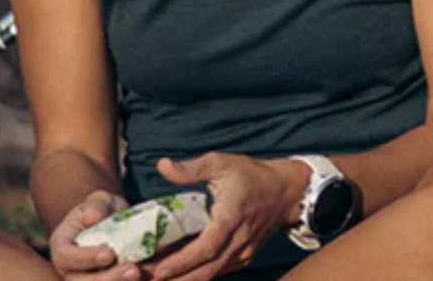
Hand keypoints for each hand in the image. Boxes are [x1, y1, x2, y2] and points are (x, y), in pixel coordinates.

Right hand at [46, 190, 136, 280]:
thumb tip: (93, 217)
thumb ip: (96, 206)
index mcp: (62, 246)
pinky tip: (149, 277)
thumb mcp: (99, 200)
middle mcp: (69, 269)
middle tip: (134, 271)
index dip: (85, 258)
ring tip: (141, 274)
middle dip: (108, 279)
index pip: (65, 257)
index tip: (109, 254)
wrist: (111, 223)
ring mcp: (84, 280)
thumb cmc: (101, 210)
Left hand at [142, 152, 305, 280]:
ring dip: (183, 280)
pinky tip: (176, 274)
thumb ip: (191, 168)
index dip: (182, 261)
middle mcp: (239, 240)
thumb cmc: (251, 175)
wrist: (286, 191)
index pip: (207, 246)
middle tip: (147, 279)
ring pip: (212, 274)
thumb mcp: (221, 163)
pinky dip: (197, 276)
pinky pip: (218, 271)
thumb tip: (162, 165)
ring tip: (154, 279)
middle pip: (207, 269)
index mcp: (232, 216)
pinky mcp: (244, 258)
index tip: (158, 269)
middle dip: (176, 278)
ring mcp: (244, 252)